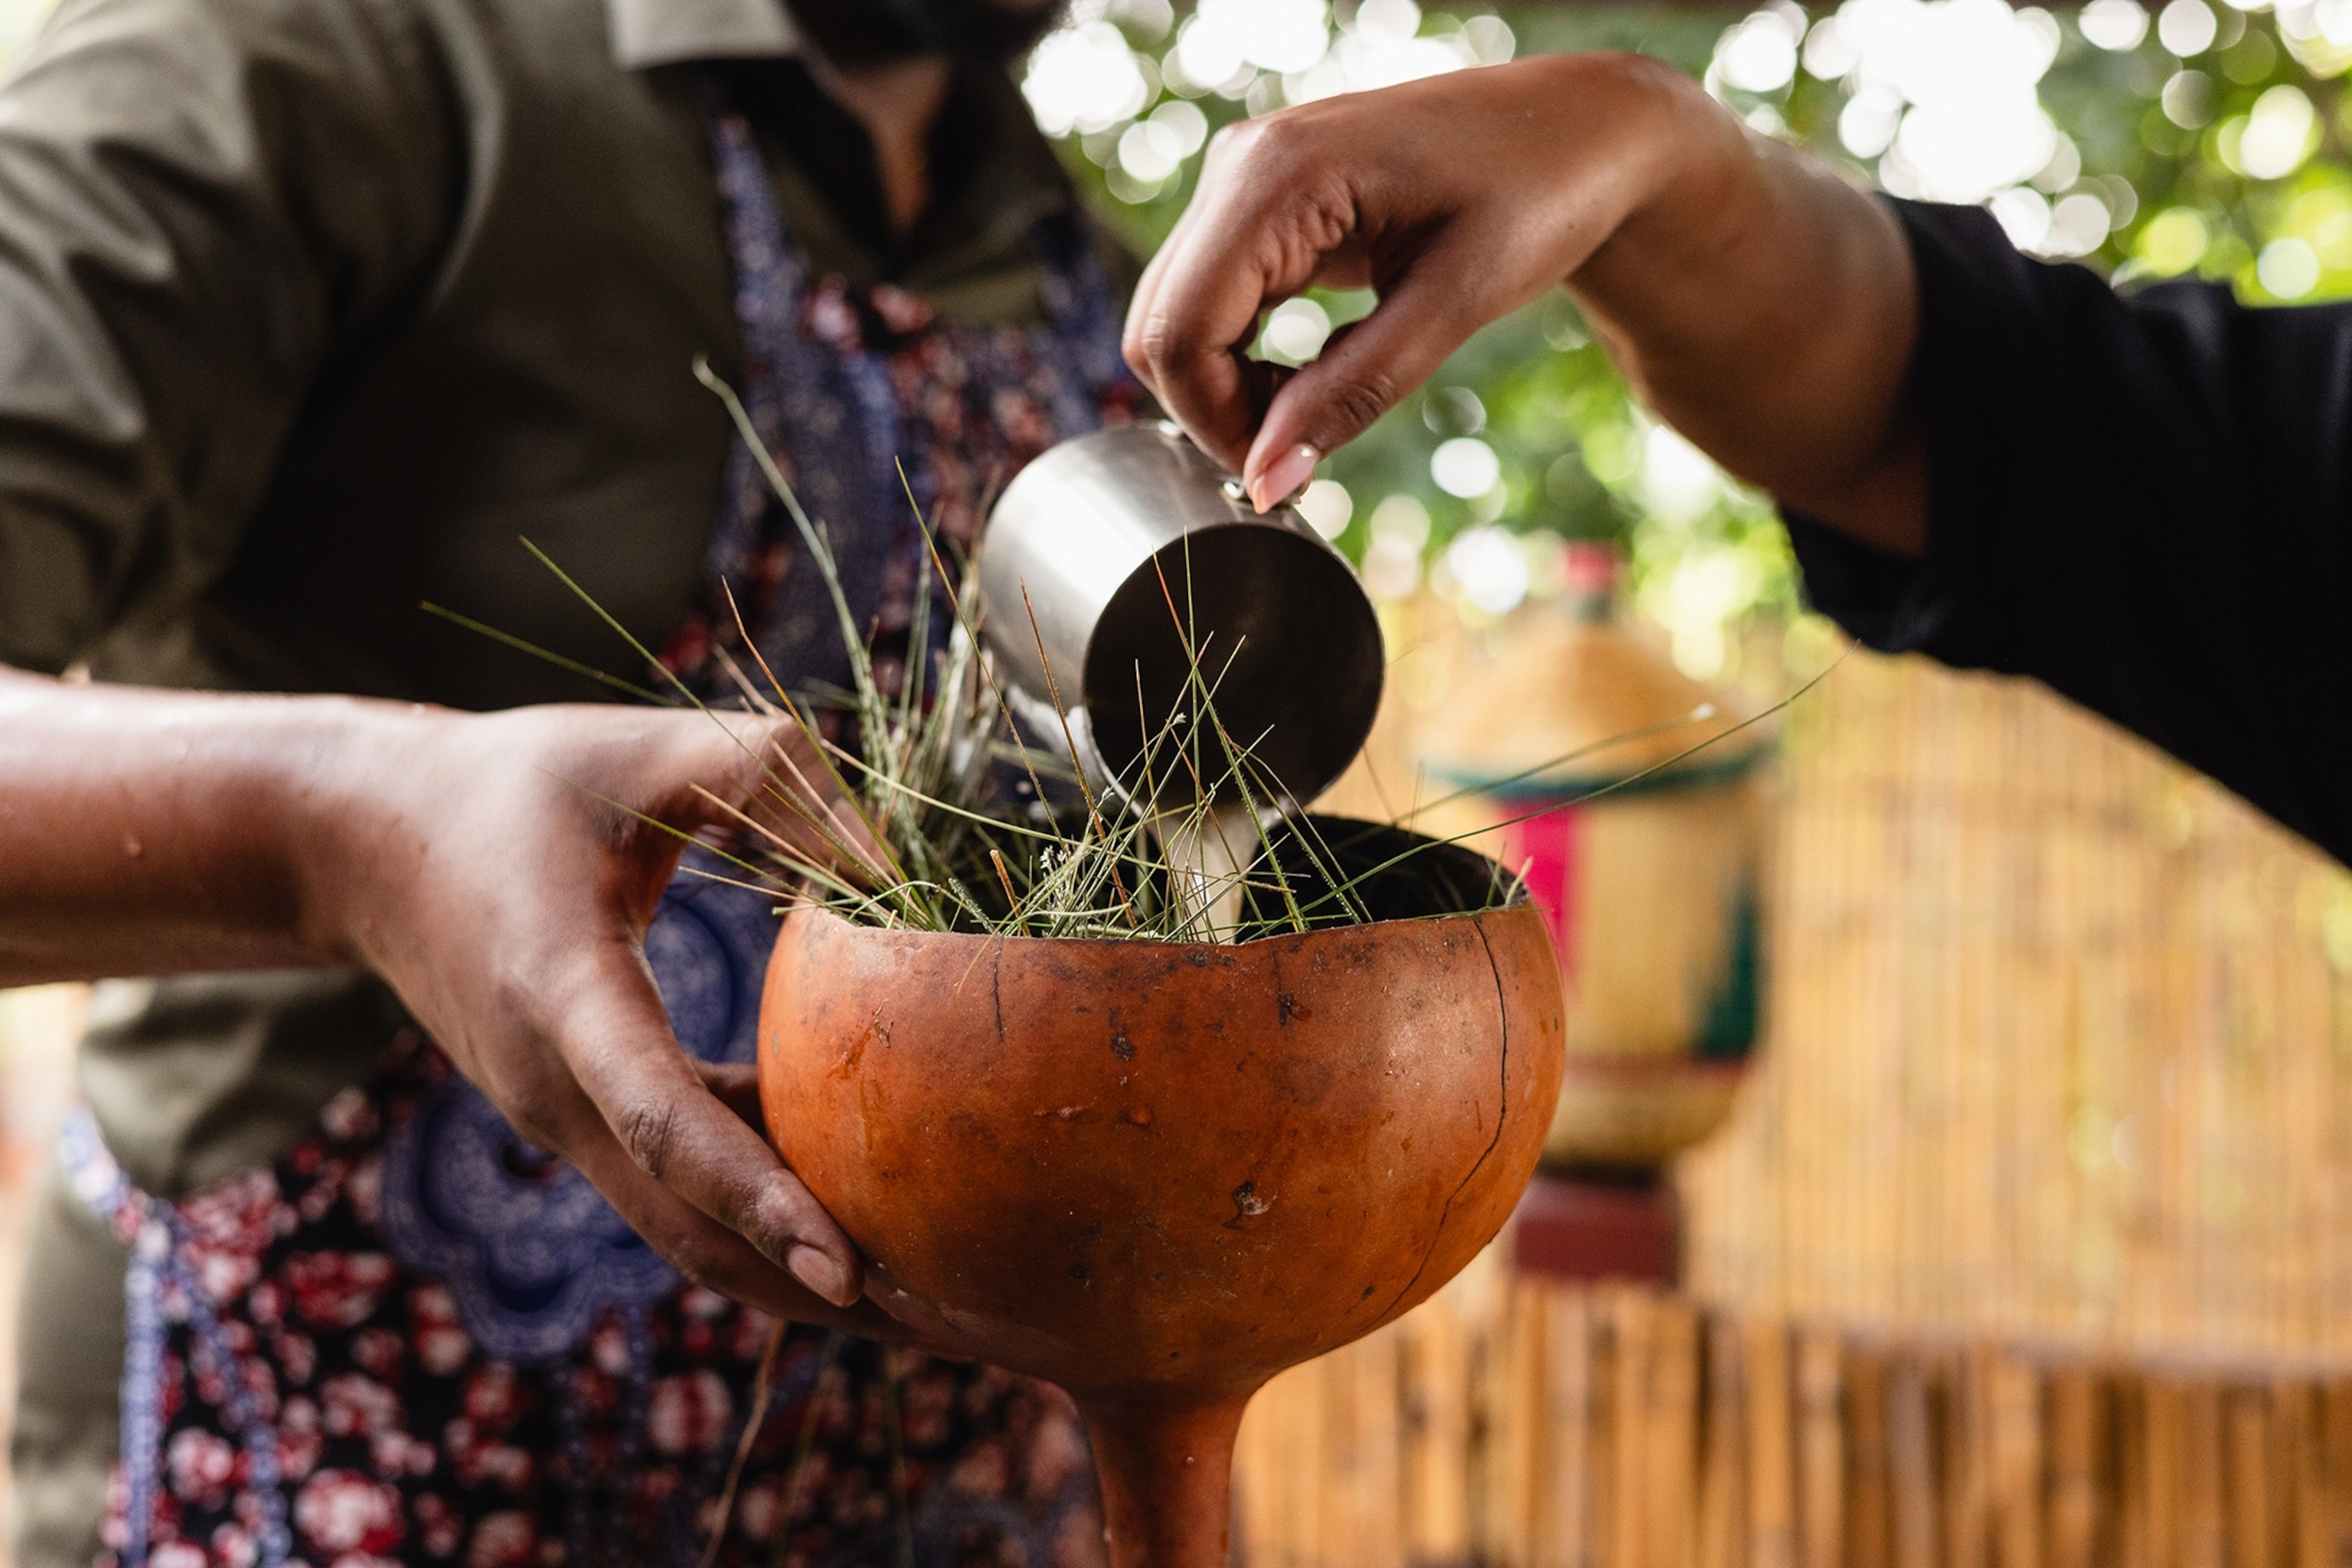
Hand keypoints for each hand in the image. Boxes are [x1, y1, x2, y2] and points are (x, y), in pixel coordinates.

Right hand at [310, 700, 901, 1333]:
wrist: (364, 843)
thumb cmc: (514, 781)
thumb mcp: (643, 749)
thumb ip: (772, 779)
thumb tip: (895, 865)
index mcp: (563, 998)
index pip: (664, 1122)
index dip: (758, 1195)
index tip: (846, 1267)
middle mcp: (558, 1088)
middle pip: (692, 1231)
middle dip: (816, 1293)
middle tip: (953, 1329)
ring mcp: (565, 1119)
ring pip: (691, 1229)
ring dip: (802, 1271)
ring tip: (939, 1302)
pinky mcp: (584, 1118)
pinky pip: (684, 1184)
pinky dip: (770, 1205)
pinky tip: (870, 1203)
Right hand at [1121, 52, 1921, 546]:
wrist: (1581, 131)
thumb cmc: (1537, 197)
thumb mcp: (1454, 306)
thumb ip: (1350, 395)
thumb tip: (1267, 483)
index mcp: (1279, 174)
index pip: (1181, 331)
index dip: (1215, 423)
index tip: (1284, 473)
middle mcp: (1241, 165)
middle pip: (1161, 329)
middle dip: (1216, 411)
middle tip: (1305, 451)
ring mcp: (1244, 179)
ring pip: (1177, 319)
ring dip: (1229, 388)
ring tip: (1318, 409)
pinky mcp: (1260, 202)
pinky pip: (1211, 300)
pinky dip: (1244, 359)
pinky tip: (1309, 376)